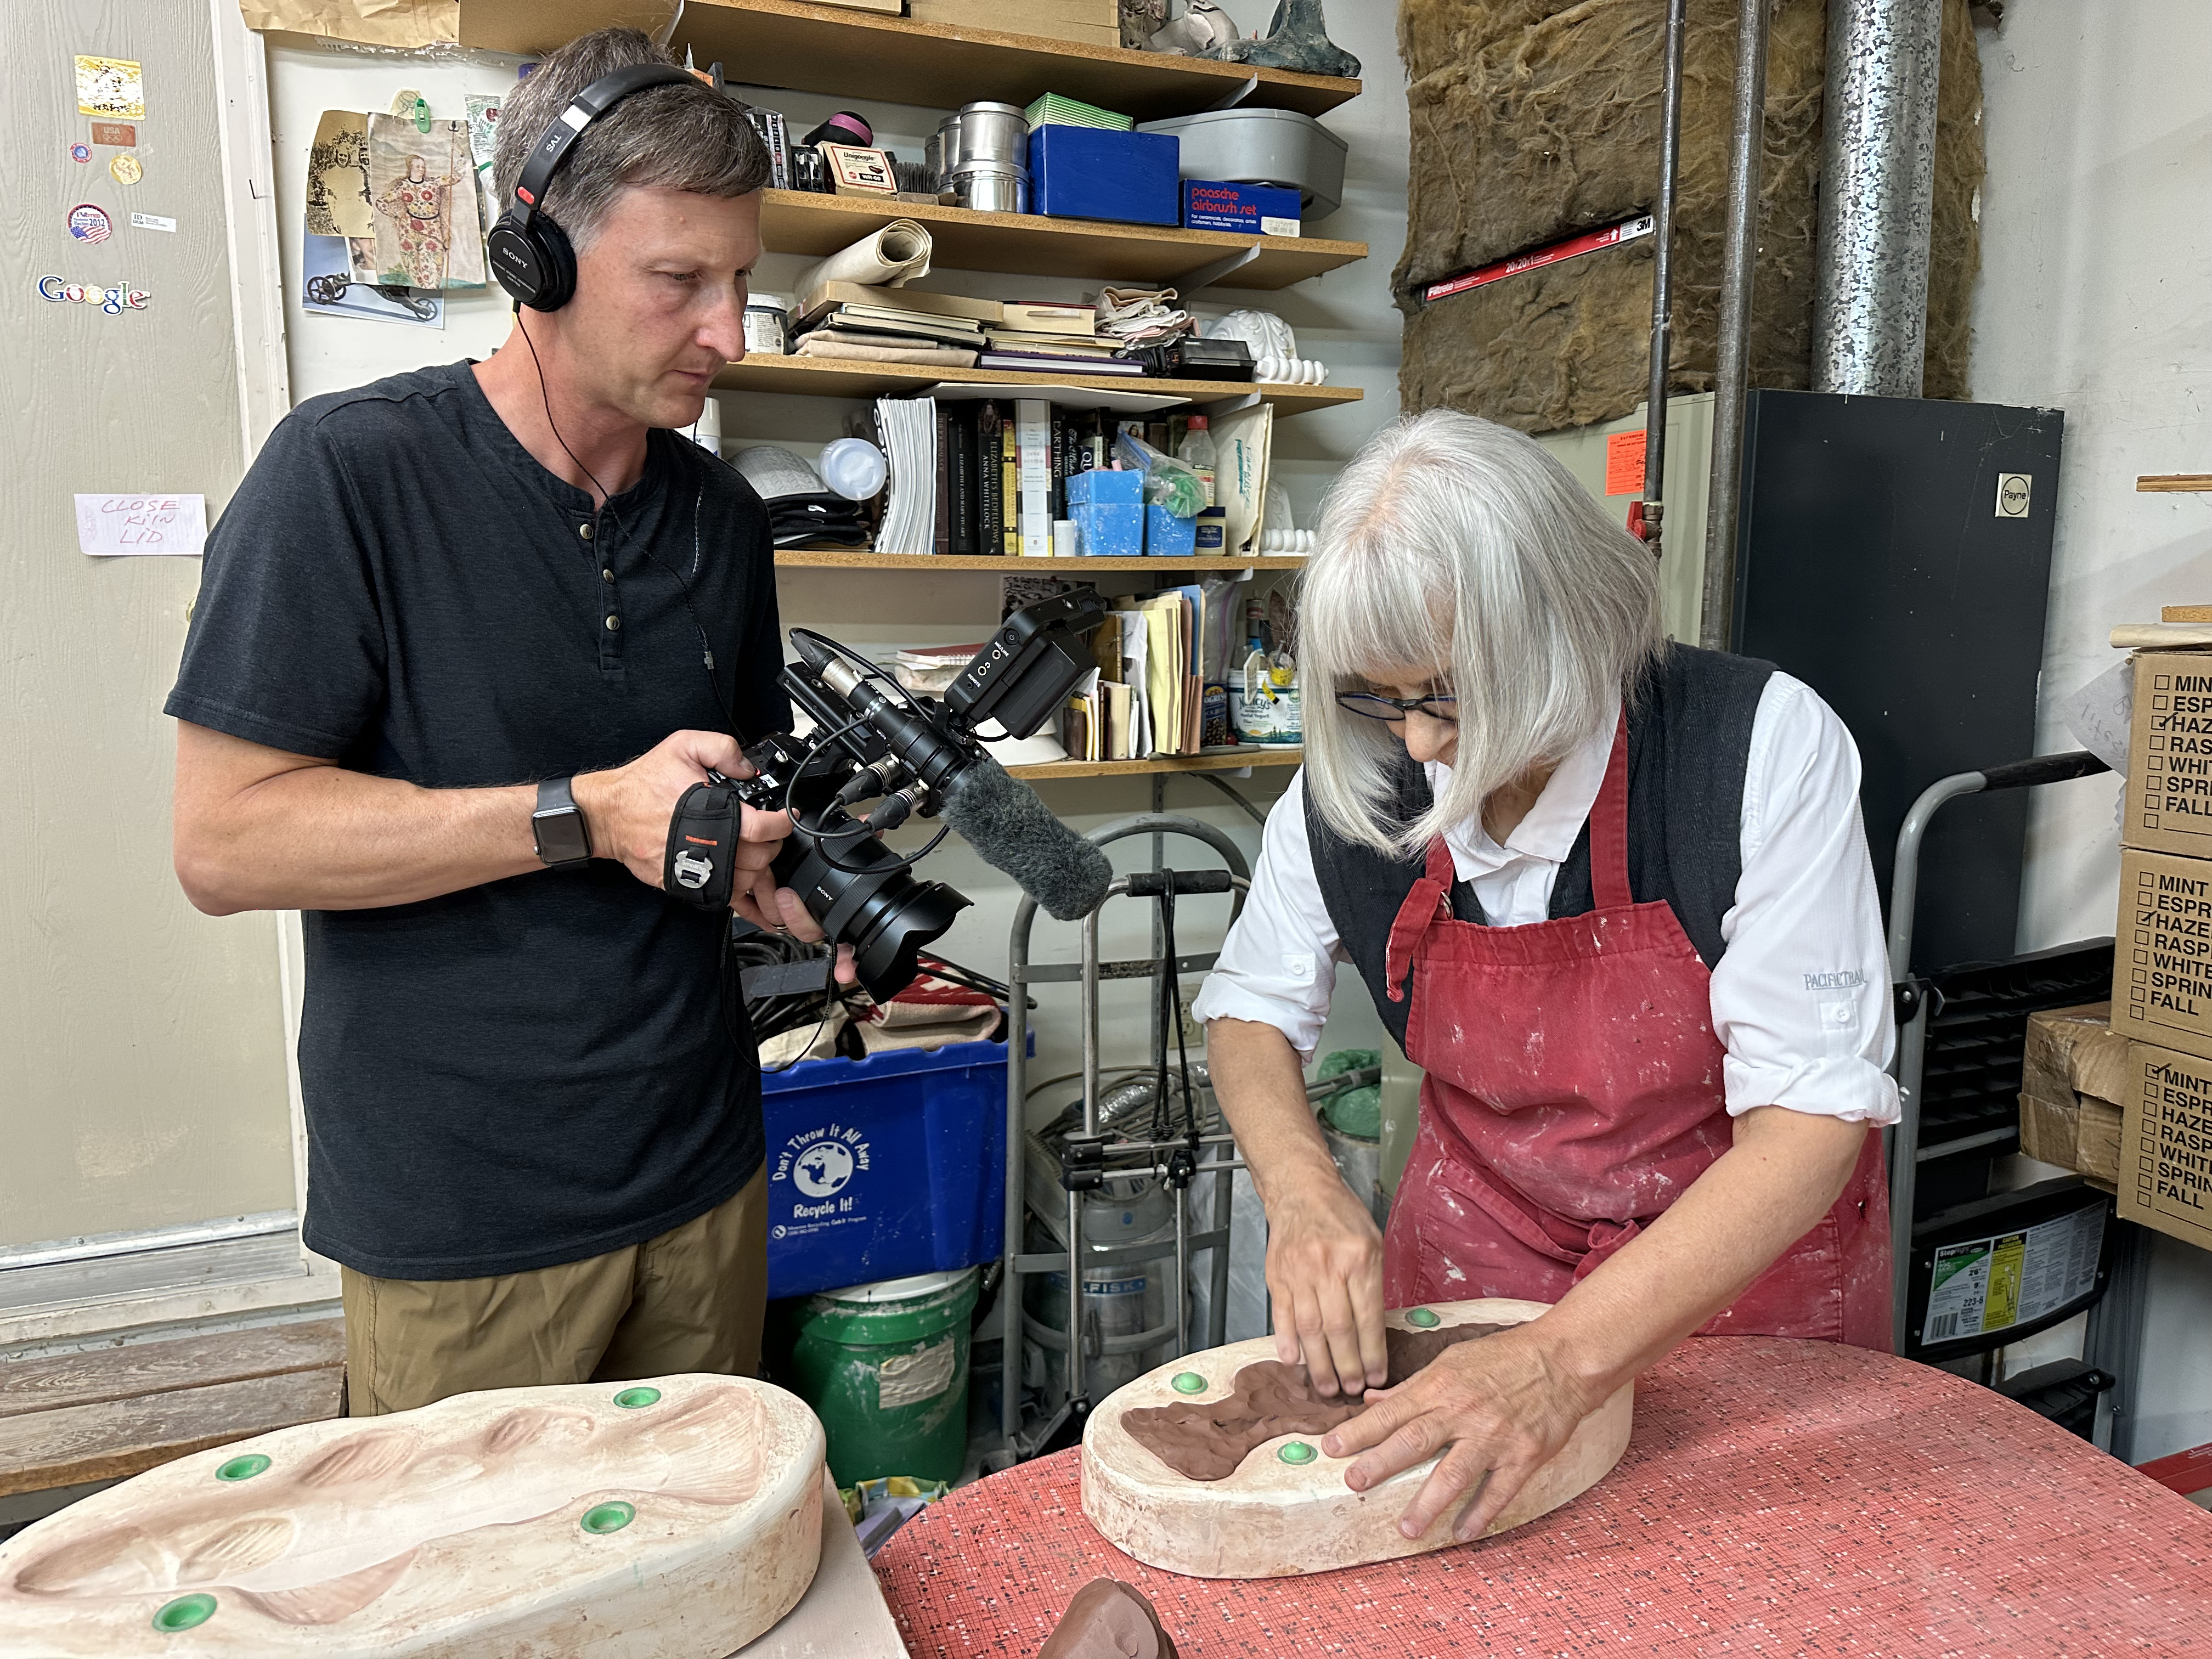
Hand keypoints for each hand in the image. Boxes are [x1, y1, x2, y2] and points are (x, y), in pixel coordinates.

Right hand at [568, 731, 853, 982]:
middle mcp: (702, 842)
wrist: (607, 813)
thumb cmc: (643, 783)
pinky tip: (739, 872)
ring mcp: (692, 867)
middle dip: (773, 845)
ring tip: (755, 851)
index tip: (785, 819)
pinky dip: (737, 889)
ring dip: (758, 868)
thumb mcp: (682, 745)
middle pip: (758, 857)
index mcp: (708, 810)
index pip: (760, 827)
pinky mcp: (682, 883)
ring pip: (744, 882)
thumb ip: (721, 748)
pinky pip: (721, 896)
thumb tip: (747, 768)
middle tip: (771, 834)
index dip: (781, 824)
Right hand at [1262, 1167, 1386, 1397]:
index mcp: (1359, 1259)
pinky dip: (1286, 1341)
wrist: (1301, 1190)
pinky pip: (1281, 1315)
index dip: (1373, 1353)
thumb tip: (1372, 1335)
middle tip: (1353, 1390)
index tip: (1378, 1377)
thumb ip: (1372, 1285)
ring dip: (1319, 1364)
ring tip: (1327, 1387)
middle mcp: (1328, 1267)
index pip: (1368, 1317)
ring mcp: (1299, 1272)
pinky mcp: (1276, 1276)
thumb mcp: (1372, 1243)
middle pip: (1339, 1329)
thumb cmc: (1342, 1217)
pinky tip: (1293, 1362)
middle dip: (1348, 1366)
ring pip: (1310, 1328)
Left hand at [1320, 1321, 1601, 1542]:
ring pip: (1454, 1473)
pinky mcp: (1523, 1455)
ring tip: (1406, 1528)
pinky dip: (1480, 1514)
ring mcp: (1494, 1436)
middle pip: (1415, 1440)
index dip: (1359, 1430)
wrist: (1562, 1360)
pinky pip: (1498, 1491)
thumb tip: (1372, 1401)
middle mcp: (1463, 1411)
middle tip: (1352, 1483)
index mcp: (1441, 1385)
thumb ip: (1411, 1387)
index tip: (1330, 1447)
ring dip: (1428, 1503)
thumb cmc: (1504, 1357)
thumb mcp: (1452, 1361)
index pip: (1392, 1411)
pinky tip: (1462, 1533)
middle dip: (1380, 1463)